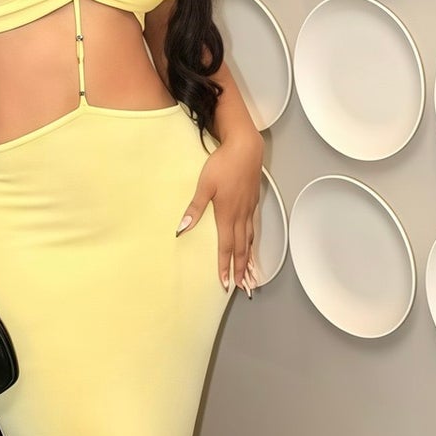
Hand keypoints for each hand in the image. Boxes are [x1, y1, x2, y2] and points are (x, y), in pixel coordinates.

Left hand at [175, 133, 263, 294]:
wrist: (246, 148)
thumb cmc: (223, 164)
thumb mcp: (204, 185)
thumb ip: (194, 208)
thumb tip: (181, 229)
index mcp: (227, 214)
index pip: (226, 247)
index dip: (225, 266)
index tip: (225, 283)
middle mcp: (240, 215)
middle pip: (241, 248)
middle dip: (240, 269)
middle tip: (240, 287)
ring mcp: (249, 209)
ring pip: (249, 239)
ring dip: (248, 258)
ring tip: (248, 273)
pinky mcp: (253, 202)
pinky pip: (253, 228)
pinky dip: (252, 242)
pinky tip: (250, 245)